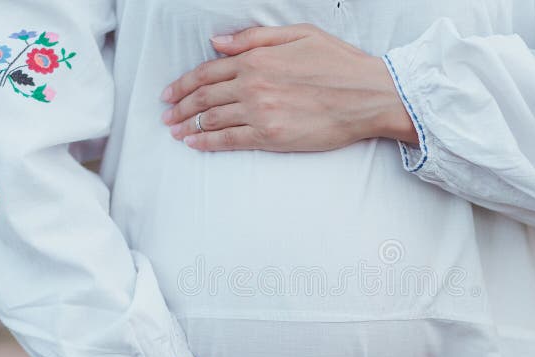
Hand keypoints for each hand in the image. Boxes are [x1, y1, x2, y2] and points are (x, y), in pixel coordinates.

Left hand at [160, 23, 418, 151]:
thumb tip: (217, 43)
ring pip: (212, 120)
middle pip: (203, 97)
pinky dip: (207, 143)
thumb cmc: (340, 64)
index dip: (183, 84)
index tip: (170, 93)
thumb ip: (253, 38)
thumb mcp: (298, 34)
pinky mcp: (271, 136)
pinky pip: (230, 141)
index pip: (208, 72)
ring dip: (188, 126)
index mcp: (256, 59)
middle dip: (179, 107)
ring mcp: (260, 112)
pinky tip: (194, 144)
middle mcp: (252, 85)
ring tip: (174, 131)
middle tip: (166, 115)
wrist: (368, 96)